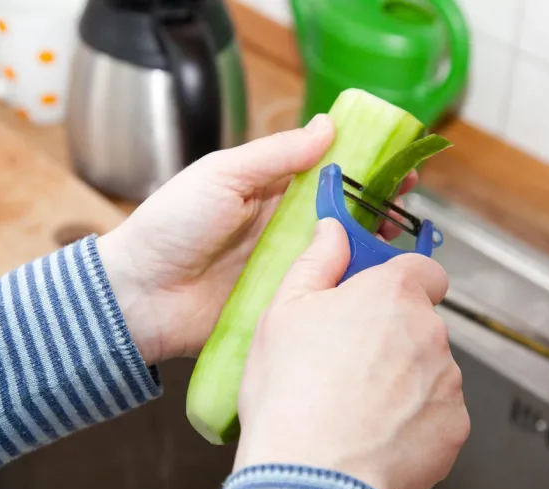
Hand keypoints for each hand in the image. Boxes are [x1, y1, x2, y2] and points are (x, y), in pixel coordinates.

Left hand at [96, 114, 417, 365]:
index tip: (397, 164)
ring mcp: (285, 266)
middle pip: (342, 214)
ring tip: (399, 241)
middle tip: (408, 205)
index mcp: (269, 191)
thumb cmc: (171, 225)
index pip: (328, 173)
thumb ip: (275, 155)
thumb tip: (327, 126)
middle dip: (378, 207)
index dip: (364, 167)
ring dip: (370, 246)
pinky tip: (373, 281)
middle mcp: (283, 227)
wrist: (140, 294)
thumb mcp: (223, 175)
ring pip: (338, 253)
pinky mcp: (283, 301)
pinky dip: (347, 286)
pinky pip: (322, 291)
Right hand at [233, 218, 469, 488]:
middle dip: (395, 336)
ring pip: (430, 369)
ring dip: (406, 379)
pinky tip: (376, 432)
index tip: (382, 297)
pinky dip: (415, 420)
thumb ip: (317, 262)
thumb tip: (332, 231)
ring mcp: (447, 382)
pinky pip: (438, 413)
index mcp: (392, 294)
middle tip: (351, 361)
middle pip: (422, 323)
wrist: (311, 477)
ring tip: (358, 405)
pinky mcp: (454, 427)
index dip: (403, 281)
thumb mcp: (284, 312)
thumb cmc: (291, 395)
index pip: (424, 269)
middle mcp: (430, 332)